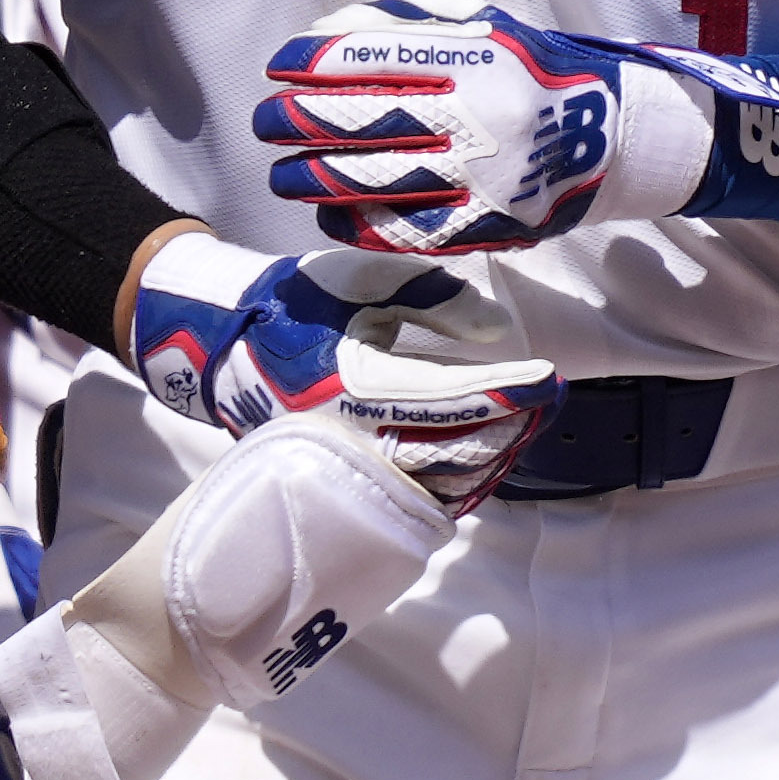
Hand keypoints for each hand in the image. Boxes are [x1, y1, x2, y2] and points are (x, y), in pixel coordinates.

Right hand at [121, 233, 564, 516]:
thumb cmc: (301, 305)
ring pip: (445, 483)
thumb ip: (435, 299)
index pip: (450, 399)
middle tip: (548, 397)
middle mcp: (353, 442)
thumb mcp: (363, 281)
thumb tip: (498, 333)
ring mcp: (351, 473)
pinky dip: (466, 479)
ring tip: (528, 420)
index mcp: (353, 387)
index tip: (547, 376)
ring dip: (497, 454)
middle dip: (513, 424)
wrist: (230, 348)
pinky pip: (423, 498)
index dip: (506, 391)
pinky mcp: (351, 487)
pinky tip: (490, 450)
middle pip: (457, 449)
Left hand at [249, 0, 778, 252]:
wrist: (611, 137)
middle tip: (265, 121)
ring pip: (371, 180)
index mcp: (472, 58)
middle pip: (358, 120)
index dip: (309, 63)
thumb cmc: (533, 71)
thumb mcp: (484, 27)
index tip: (278, 66)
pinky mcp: (484, 226)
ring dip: (311, 177)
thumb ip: (409, 24)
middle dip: (296, 121)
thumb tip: (327, 37)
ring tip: (281, 172)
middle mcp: (473, 117)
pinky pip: (403, 230)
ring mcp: (478, 177)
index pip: (368, 58)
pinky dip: (355, 223)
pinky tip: (328, 211)